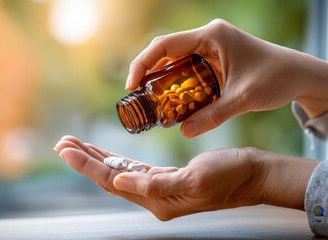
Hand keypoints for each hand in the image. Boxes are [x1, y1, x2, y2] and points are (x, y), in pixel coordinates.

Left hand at [54, 135, 317, 219]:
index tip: (66, 149)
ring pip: (118, 172)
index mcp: (156, 199)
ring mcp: (158, 189)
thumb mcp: (194, 179)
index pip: (112, 181)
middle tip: (62, 143)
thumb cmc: (229, 176)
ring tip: (75, 144)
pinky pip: (132, 169)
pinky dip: (115, 158)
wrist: (252, 175)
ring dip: (96, 157)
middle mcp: (152, 197)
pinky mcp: (165, 178)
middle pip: (109, 177)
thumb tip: (119, 183)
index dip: (87, 164)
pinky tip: (104, 152)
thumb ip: (155, 185)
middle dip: (84, 159)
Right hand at [126, 19, 327, 137]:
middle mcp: (208, 37)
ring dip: (161, 77)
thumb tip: (182, 131)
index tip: (132, 85)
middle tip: (137, 95)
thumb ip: (212, 116)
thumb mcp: (242, 99)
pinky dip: (176, 81)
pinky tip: (171, 99)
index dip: (143, 63)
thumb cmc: (276, 78)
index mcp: (211, 36)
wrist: (299, 75)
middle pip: (165, 51)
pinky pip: (187, 66)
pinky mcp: (214, 57)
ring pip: (175, 59)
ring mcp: (211, 46)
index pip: (165, 45)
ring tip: (149, 99)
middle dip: (148, 72)